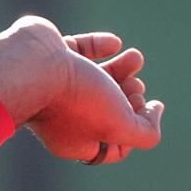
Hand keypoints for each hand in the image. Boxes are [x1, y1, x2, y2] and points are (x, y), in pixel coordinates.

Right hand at [0, 16, 163, 164]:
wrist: (34, 65)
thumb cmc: (76, 99)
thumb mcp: (119, 126)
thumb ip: (145, 132)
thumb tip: (156, 111)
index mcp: (74, 141)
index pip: (112, 146)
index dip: (133, 131)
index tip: (138, 112)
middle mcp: (63, 117)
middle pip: (106, 110)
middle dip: (128, 98)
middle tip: (135, 88)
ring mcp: (55, 85)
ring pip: (96, 79)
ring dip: (122, 69)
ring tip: (136, 58)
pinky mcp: (53, 55)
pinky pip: (81, 51)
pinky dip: (100, 46)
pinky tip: (115, 43)